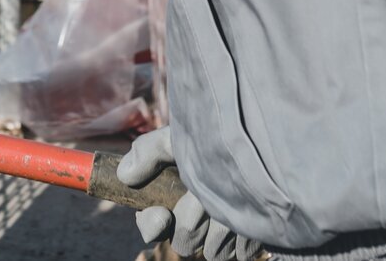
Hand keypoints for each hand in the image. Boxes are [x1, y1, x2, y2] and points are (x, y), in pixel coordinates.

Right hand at [116, 127, 262, 258]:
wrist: (259, 141)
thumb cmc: (215, 138)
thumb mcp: (181, 137)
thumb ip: (150, 149)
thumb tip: (125, 174)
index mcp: (172, 200)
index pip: (152, 227)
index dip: (153, 225)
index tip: (162, 215)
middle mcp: (196, 223)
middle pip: (184, 243)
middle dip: (194, 218)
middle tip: (206, 195)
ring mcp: (223, 236)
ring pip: (214, 251)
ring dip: (223, 224)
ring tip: (234, 196)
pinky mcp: (250, 242)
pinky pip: (242, 252)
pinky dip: (246, 233)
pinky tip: (250, 209)